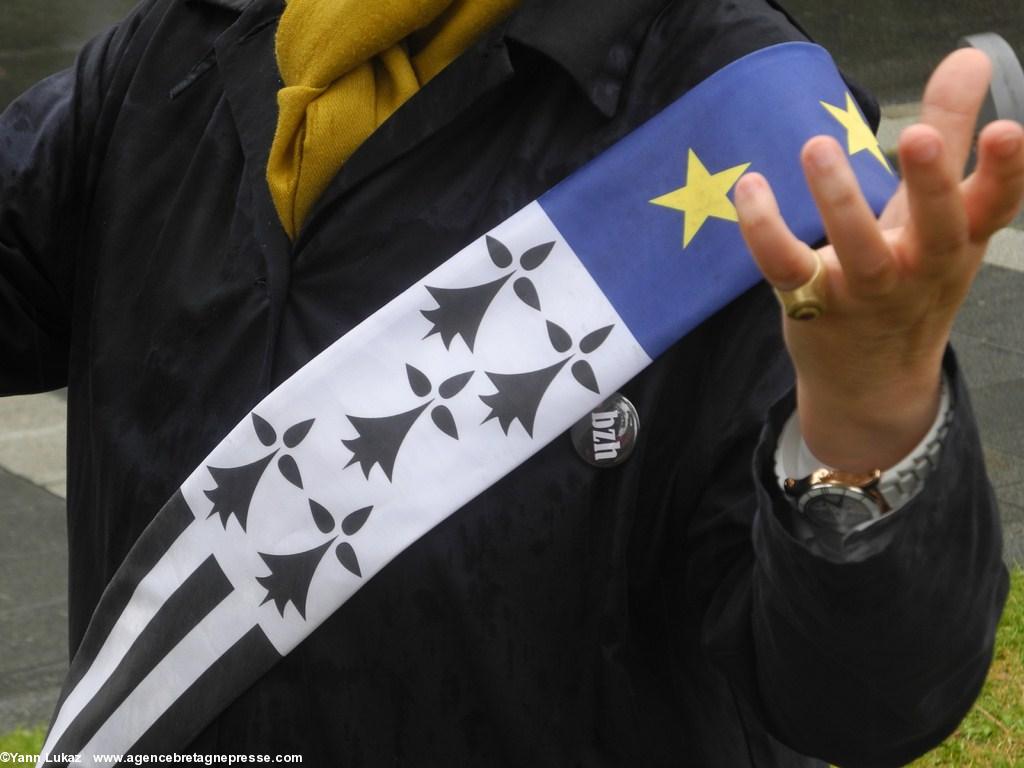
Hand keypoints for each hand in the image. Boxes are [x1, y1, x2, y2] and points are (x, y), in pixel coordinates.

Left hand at [734, 49, 1023, 471]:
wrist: (872, 382)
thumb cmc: (910, 281)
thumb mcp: (939, 217)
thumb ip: (949, 137)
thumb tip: (969, 58)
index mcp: (957, 244)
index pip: (993, 207)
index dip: (1006, 172)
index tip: (1008, 131)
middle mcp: (919, 271)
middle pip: (936, 230)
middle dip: (931, 185)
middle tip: (919, 136)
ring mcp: (865, 294)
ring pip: (859, 252)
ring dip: (840, 201)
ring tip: (818, 146)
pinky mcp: (812, 305)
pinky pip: (786, 268)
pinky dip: (765, 231)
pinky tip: (750, 188)